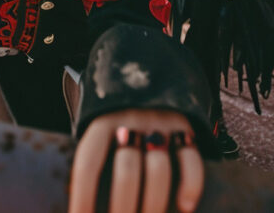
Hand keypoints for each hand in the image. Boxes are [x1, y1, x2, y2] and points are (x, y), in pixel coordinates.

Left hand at [68, 108, 202, 212]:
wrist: (152, 73)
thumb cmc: (117, 121)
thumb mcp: (100, 129)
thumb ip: (96, 158)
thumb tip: (82, 203)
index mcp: (102, 123)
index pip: (88, 162)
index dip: (83, 195)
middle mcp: (131, 122)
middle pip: (126, 170)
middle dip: (123, 207)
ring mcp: (161, 125)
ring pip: (158, 169)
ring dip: (153, 205)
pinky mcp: (187, 129)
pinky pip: (191, 159)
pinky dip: (191, 186)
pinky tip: (185, 208)